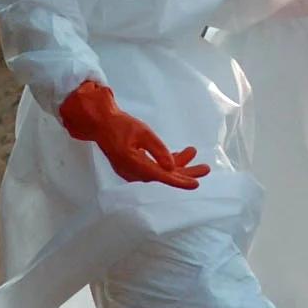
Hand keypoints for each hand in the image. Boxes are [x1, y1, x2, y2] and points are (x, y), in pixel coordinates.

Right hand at [57, 80, 208, 188]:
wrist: (101, 123)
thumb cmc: (121, 124)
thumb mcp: (143, 132)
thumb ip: (158, 150)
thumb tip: (171, 167)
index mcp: (134, 164)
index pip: (161, 176)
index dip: (180, 181)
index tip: (195, 184)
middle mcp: (133, 172)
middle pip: (164, 176)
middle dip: (186, 172)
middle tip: (206, 168)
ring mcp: (133, 170)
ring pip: (160, 171)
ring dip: (177, 164)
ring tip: (192, 151)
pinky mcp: (133, 166)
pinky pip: (153, 167)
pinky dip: (166, 161)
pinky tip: (181, 154)